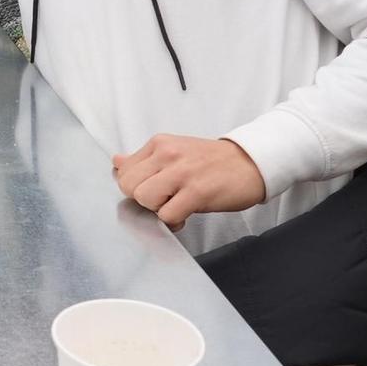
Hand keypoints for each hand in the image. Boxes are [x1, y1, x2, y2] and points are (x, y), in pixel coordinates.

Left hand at [113, 135, 266, 229]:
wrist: (249, 163)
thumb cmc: (212, 161)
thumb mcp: (174, 150)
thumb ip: (144, 159)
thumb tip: (117, 162)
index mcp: (159, 143)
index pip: (123, 170)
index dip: (135, 187)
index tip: (153, 190)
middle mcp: (167, 154)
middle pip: (129, 186)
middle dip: (142, 200)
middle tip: (163, 200)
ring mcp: (182, 172)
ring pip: (144, 199)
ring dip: (157, 210)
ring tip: (175, 206)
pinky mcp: (197, 192)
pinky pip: (167, 215)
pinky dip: (173, 222)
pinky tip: (185, 215)